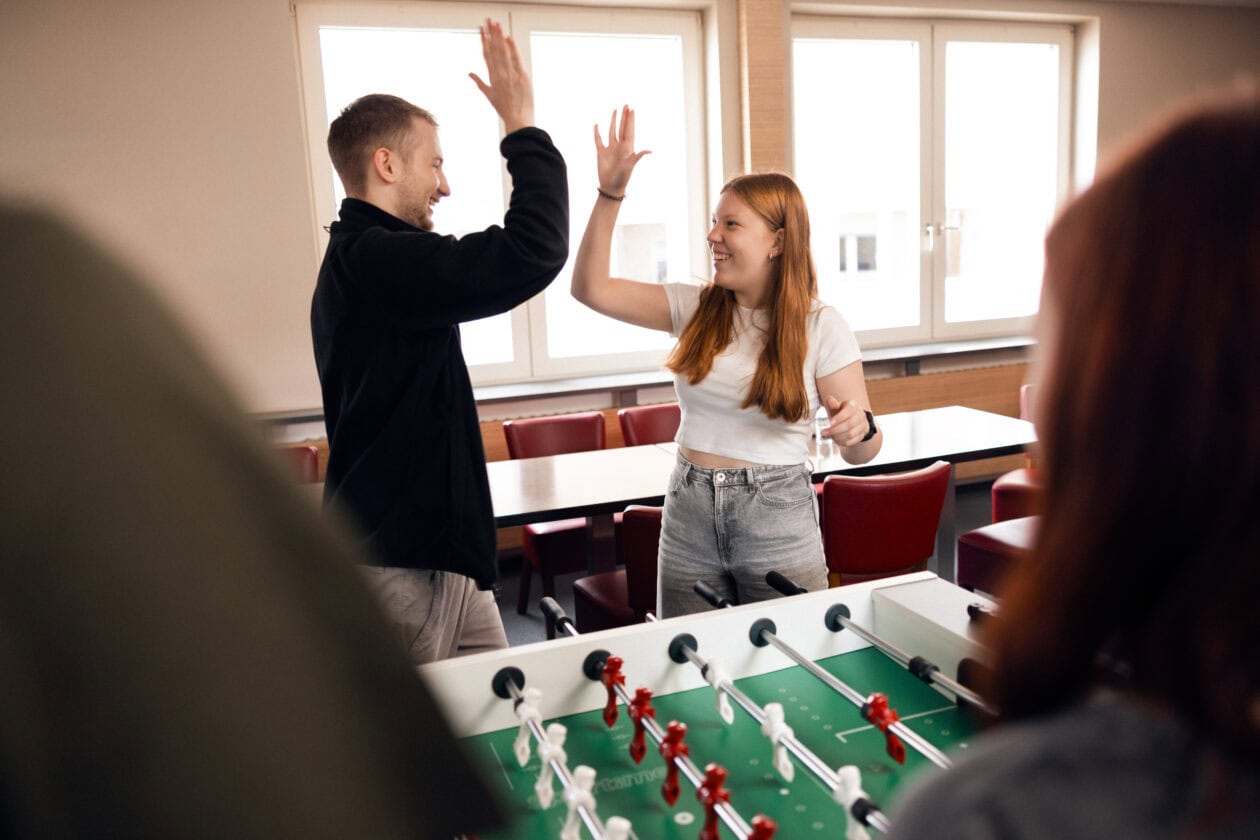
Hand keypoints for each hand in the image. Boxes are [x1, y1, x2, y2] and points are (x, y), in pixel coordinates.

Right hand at [469, 19, 533, 133]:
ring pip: (503, 52)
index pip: (486, 54)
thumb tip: (469, 73)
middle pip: (494, 50)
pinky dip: (512, 49)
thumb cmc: (504, 109)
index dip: (484, 40)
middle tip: (488, 20)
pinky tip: (508, 38)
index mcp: (491, 77)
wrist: (517, 120)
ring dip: (499, 37)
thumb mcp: (488, 95)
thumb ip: (478, 82)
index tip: (481, 29)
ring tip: (496, 23)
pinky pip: (516, 60)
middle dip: (490, 34)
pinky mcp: (522, 77)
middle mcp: (499, 74)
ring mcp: (511, 75)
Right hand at [594, 106, 649, 195]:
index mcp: (627, 148)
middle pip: (622, 128)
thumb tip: (650, 151)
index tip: (632, 109)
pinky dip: (597, 132)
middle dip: (624, 117)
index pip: (629, 130)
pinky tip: (597, 125)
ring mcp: (610, 149)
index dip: (630, 120)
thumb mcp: (631, 165)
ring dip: (613, 121)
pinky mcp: (601, 153)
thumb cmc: (622, 177)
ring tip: (615, 110)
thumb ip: (638, 156)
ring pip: (612, 131)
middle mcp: (619, 146)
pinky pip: (598, 140)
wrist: (611, 187)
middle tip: (626, 105)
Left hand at [821, 397, 872, 446]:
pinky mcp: (862, 435)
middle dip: (835, 430)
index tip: (830, 423)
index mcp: (853, 406)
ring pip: (850, 434)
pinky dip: (842, 442)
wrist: (856, 419)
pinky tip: (836, 440)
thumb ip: (833, 404)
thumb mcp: (838, 407)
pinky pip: (852, 441)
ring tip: (830, 436)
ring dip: (838, 437)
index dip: (839, 418)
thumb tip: (829, 399)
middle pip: (849, 424)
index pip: (848, 412)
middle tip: (824, 432)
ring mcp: (862, 426)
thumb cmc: (843, 412)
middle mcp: (860, 415)